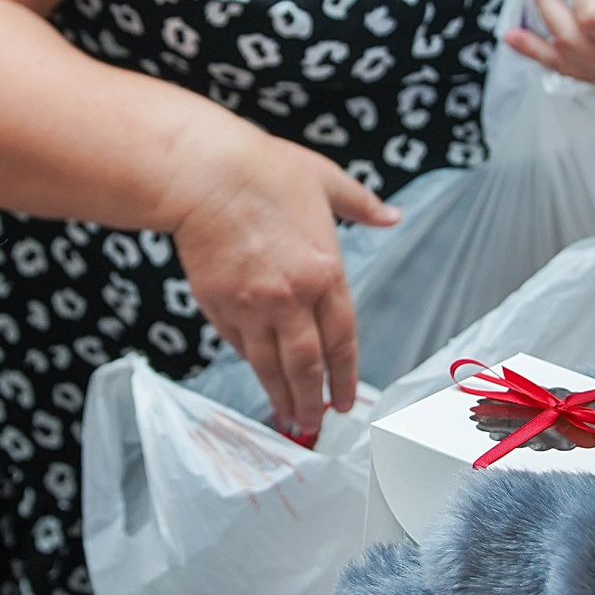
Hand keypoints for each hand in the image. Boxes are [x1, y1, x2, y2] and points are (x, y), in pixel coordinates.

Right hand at [170, 124, 397, 444]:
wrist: (203, 172)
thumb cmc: (264, 169)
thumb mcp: (325, 179)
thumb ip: (361, 204)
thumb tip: (391, 215)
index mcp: (324, 271)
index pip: (341, 340)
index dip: (344, 377)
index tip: (346, 401)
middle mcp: (290, 298)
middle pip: (306, 365)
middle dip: (312, 401)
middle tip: (314, 425)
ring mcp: (251, 305)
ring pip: (269, 365)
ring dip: (280, 395)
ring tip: (287, 418)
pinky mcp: (217, 303)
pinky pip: (238, 342)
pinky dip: (250, 360)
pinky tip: (257, 371)